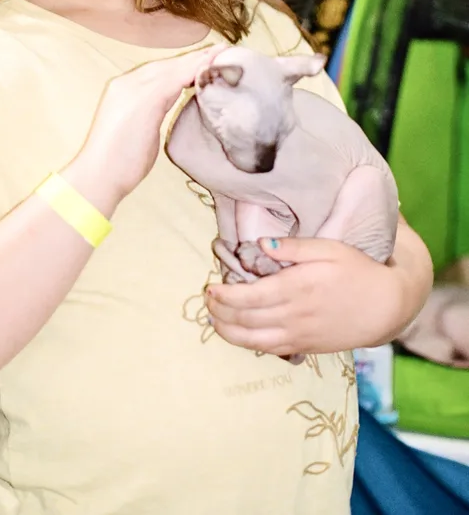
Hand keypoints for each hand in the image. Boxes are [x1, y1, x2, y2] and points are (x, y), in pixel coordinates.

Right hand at [75, 43, 226, 204]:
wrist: (98, 177)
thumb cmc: (118, 165)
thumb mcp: (137, 131)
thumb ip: (151, 115)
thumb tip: (164, 112)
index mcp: (123, 90)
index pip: (157, 72)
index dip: (182, 66)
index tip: (204, 61)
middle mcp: (126, 83)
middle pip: (166, 66)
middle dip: (192, 58)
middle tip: (219, 51)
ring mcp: (133, 89)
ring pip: (172, 68)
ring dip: (198, 60)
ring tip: (220, 53)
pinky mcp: (145, 100)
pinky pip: (175, 79)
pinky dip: (193, 71)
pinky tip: (209, 67)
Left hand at [205, 236, 413, 356]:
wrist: (387, 306)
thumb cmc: (358, 270)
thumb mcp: (328, 248)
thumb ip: (292, 247)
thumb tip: (260, 244)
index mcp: (295, 288)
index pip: (248, 297)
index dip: (224, 296)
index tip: (210, 288)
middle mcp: (293, 315)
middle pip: (245, 321)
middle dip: (220, 313)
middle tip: (207, 301)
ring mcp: (300, 335)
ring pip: (254, 341)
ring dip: (229, 333)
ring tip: (215, 320)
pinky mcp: (307, 348)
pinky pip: (271, 350)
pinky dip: (250, 344)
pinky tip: (241, 334)